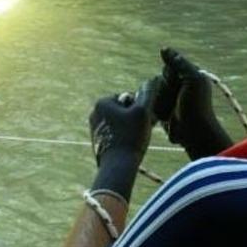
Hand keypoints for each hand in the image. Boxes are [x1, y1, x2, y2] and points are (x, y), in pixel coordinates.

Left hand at [89, 77, 160, 201]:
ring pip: (120, 123)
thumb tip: (152, 79)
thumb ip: (147, 94)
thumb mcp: (143, 112)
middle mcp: (94, 113)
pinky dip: (124, 138)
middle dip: (134, 118)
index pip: (128, 98)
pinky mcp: (97, 141)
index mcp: (101, 102)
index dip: (139, 108)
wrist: (118, 167)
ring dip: (131, 128)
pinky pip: (115, 134)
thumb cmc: (131, 137)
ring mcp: (94, 128)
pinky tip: (129, 147)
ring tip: (135, 140)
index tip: (140, 121)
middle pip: (123, 110)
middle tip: (140, 131)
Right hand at [155, 47, 231, 159]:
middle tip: (178, 102)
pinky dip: (158, 110)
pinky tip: (166, 117)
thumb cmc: (197, 105)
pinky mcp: (163, 109)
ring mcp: (170, 97)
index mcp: (189, 74)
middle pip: (159, 80)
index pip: (168, 68)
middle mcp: (179, 84)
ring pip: (153, 92)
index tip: (182, 88)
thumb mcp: (193, 80)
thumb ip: (179, 63)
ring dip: (161, 102)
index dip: (171, 77)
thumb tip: (163, 48)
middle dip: (165, 90)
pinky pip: (151, 104)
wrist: (194, 131)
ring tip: (173, 111)